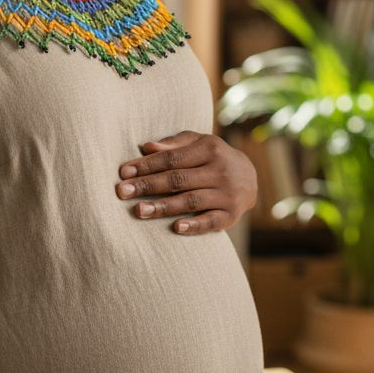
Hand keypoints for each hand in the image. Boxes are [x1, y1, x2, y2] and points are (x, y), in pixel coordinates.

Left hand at [115, 130, 256, 233]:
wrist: (251, 177)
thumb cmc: (212, 157)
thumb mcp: (198, 144)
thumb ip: (173, 144)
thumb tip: (147, 146)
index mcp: (209, 149)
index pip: (172, 158)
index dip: (146, 165)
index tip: (123, 172)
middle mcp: (220, 171)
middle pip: (178, 179)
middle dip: (148, 185)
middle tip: (122, 192)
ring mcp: (227, 194)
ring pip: (190, 201)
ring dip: (164, 207)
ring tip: (139, 210)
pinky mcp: (232, 215)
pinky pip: (212, 222)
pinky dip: (195, 226)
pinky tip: (176, 228)